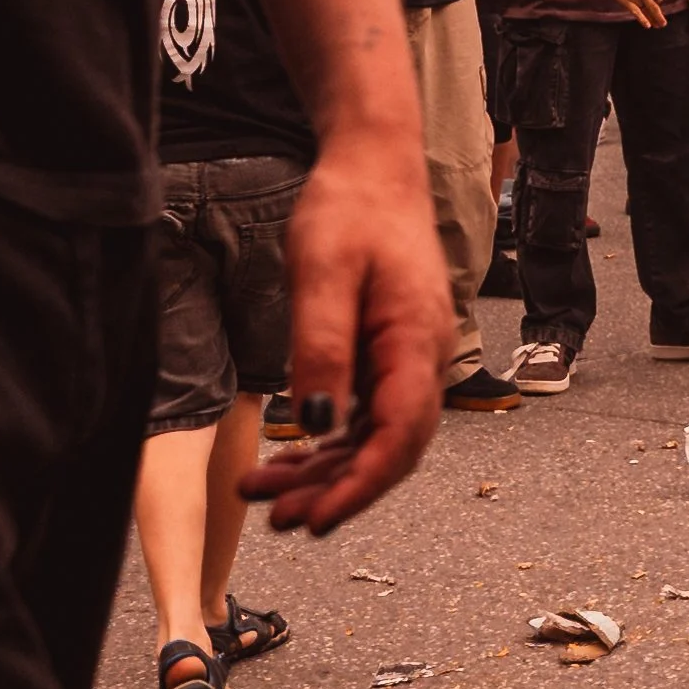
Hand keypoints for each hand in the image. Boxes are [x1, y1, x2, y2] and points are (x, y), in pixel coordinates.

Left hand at [242, 127, 449, 537]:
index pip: (400, 437)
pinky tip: (288, 459)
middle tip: (278, 519)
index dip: (361, 486)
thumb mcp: (323, 273)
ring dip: (325, 472)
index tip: (317, 519)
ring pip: (374, 438)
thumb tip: (319, 425)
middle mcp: (423, 360)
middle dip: (336, 490)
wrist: (373, 169)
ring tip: (265, 495)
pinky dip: (329, 444)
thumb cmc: (350, 211)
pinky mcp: (387, 355)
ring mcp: (407, 360)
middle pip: (389, 450)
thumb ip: (322, 349)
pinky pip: (365, 416)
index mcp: (416, 343)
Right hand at [597, 0, 666, 25]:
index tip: (657, 4)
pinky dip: (643, 20)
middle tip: (664, 24)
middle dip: (660, 16)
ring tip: (658, 26)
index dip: (658, 0)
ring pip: (646, 10)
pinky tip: (648, 26)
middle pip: (654, 6)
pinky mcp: (624, 0)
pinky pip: (636, 12)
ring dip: (653, 19)